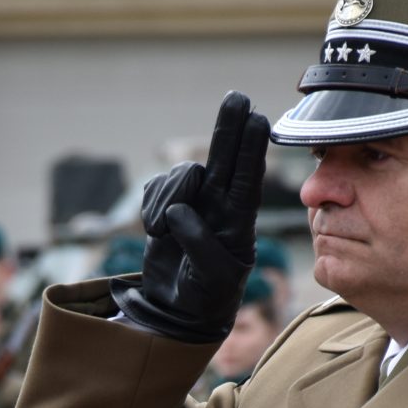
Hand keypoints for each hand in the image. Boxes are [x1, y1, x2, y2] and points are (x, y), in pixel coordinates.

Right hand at [111, 92, 267, 343]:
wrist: (177, 310)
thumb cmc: (206, 296)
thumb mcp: (212, 278)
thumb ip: (200, 243)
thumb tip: (179, 211)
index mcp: (240, 221)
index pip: (247, 178)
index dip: (250, 148)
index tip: (257, 120)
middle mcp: (220, 205)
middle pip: (224, 158)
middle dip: (229, 128)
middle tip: (236, 98)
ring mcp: (193, 203)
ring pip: (180, 176)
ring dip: (167, 198)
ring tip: (161, 231)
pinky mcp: (165, 206)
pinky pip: (154, 189)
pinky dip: (150, 208)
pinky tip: (156, 231)